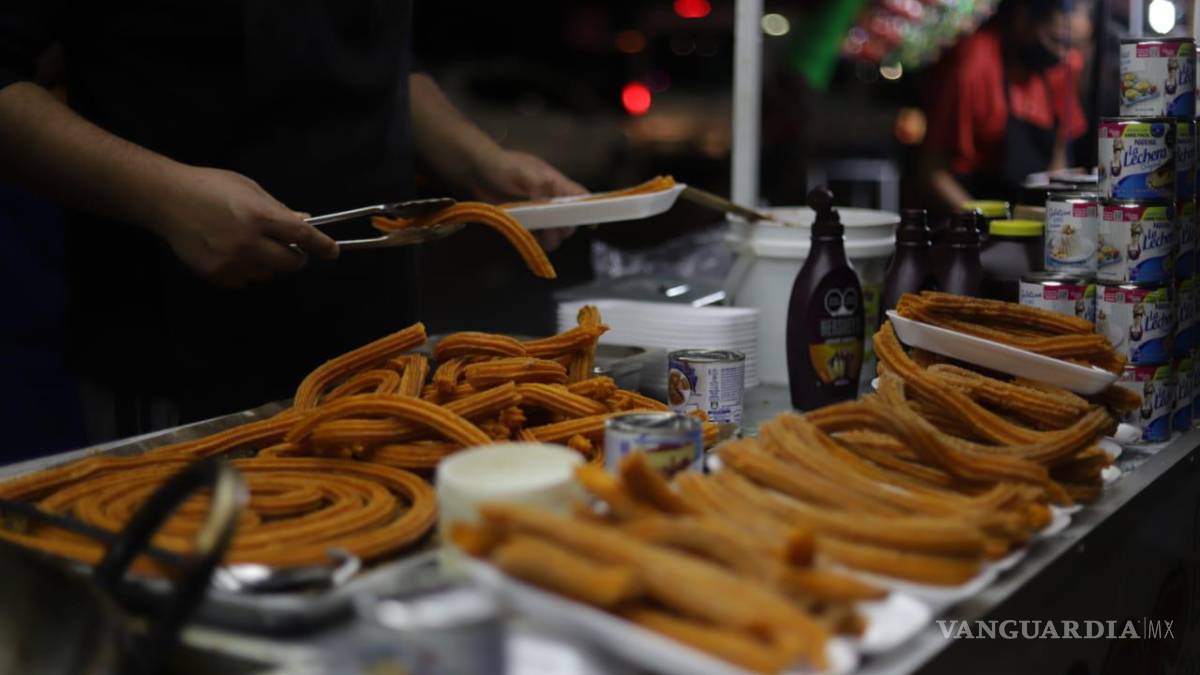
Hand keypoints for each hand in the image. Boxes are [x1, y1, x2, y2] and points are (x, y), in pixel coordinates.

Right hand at [152, 167, 338, 286]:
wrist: (166, 200)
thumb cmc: (210, 187)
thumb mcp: (249, 189)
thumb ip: (278, 209)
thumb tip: (305, 222)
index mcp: (260, 216)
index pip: (302, 236)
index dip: (321, 245)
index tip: (332, 251)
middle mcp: (248, 243)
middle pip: (290, 263)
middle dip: (296, 257)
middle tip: (292, 249)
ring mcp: (231, 262)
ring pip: (268, 274)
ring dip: (270, 264)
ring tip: (252, 245)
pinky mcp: (216, 275)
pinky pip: (245, 280)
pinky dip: (247, 271)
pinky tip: (233, 253)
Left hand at [470, 149, 585, 250]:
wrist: (478, 172)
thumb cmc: (505, 166)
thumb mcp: (527, 174)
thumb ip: (543, 189)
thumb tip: (557, 205)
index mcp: (557, 185)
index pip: (580, 197)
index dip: (589, 209)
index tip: (591, 224)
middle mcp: (551, 200)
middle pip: (571, 221)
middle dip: (565, 228)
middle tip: (552, 228)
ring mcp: (538, 213)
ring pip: (556, 233)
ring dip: (552, 238)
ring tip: (541, 235)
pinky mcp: (525, 224)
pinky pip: (538, 239)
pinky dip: (537, 243)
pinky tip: (531, 238)